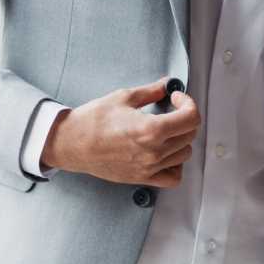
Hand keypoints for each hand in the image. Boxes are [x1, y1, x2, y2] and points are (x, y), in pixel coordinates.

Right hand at [40, 79, 200, 186]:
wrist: (72, 144)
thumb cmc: (92, 121)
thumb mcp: (123, 98)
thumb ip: (151, 91)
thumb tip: (166, 85)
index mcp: (151, 129)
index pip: (191, 118)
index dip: (188, 103)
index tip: (176, 99)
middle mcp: (153, 151)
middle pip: (190, 135)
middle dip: (184, 118)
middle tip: (171, 110)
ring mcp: (148, 167)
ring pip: (184, 155)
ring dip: (181, 140)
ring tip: (167, 131)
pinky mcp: (142, 178)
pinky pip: (173, 178)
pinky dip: (176, 166)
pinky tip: (166, 154)